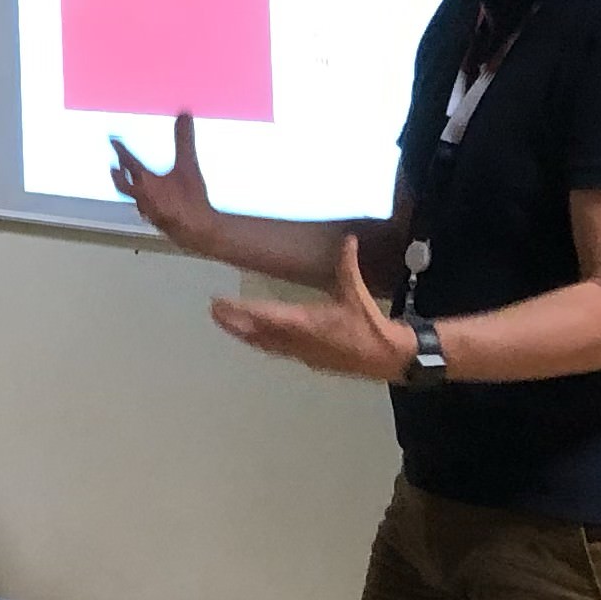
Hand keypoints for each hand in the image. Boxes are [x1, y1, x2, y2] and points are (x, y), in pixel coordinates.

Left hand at [107, 113, 217, 252]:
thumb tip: (183, 114)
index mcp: (143, 181)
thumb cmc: (190, 200)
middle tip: (113, 165)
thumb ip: (184, 139)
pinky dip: (143, 202)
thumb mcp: (188, 165)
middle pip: (122, 182)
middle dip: (118, 172)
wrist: (196, 230)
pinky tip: (150, 203)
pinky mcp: (154, 222)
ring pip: (132, 197)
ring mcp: (146, 211)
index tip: (112, 140)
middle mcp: (139, 196)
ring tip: (130, 183)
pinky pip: (144, 209)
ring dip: (129, 187)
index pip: (127, 160)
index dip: (119, 148)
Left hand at [210, 245, 416, 384]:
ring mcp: (302, 353)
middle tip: (213, 312)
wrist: (387, 358)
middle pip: (256, 333)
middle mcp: (297, 340)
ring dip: (244, 334)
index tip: (218, 303)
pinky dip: (262, 342)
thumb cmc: (370, 326)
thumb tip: (348, 239)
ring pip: (265, 344)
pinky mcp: (309, 360)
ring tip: (226, 324)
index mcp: (305, 322)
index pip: (263, 315)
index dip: (238, 311)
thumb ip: (348, 264)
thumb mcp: (356, 292)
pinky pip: (277, 351)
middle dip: (233, 323)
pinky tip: (256, 338)